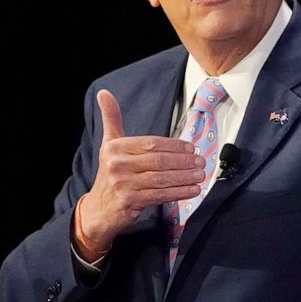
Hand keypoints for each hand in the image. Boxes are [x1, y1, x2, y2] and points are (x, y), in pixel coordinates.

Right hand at [73, 89, 204, 259]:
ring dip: (185, 177)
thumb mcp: (109, 145)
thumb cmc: (111, 174)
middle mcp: (117, 164)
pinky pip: (160, 195)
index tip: (191, 148)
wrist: (99, 209)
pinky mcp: (130, 201)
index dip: (175, 145)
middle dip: (184, 161)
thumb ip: (111, 119)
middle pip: (159, 161)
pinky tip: (193, 190)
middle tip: (201, 162)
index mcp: (115, 147)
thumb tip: (105, 92)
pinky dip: (179, 192)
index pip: (152, 143)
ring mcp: (123, 184)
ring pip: (162, 178)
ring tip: (201, 175)